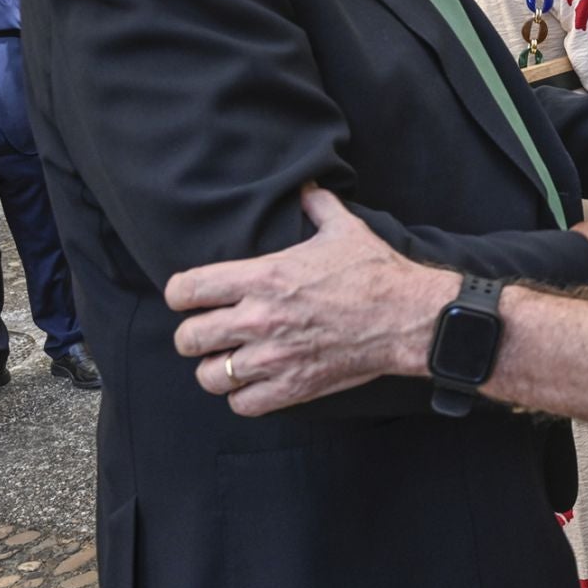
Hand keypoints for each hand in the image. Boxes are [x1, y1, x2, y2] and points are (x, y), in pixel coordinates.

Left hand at [167, 185, 455, 415]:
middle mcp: (260, 318)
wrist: (407, 316)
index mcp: (264, 277)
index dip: (179, 294)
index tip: (187, 296)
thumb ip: (317, 204)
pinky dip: (243, 396)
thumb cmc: (375, 271)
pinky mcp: (292, 386)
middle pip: (189, 338)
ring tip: (229, 361)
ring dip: (216, 369)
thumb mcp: (344, 229)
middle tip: (207, 333)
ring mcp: (274, 357)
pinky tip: (253, 383)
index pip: (188, 289)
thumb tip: (307, 184)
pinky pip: (242, 404)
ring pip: (210, 376)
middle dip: (193, 335)